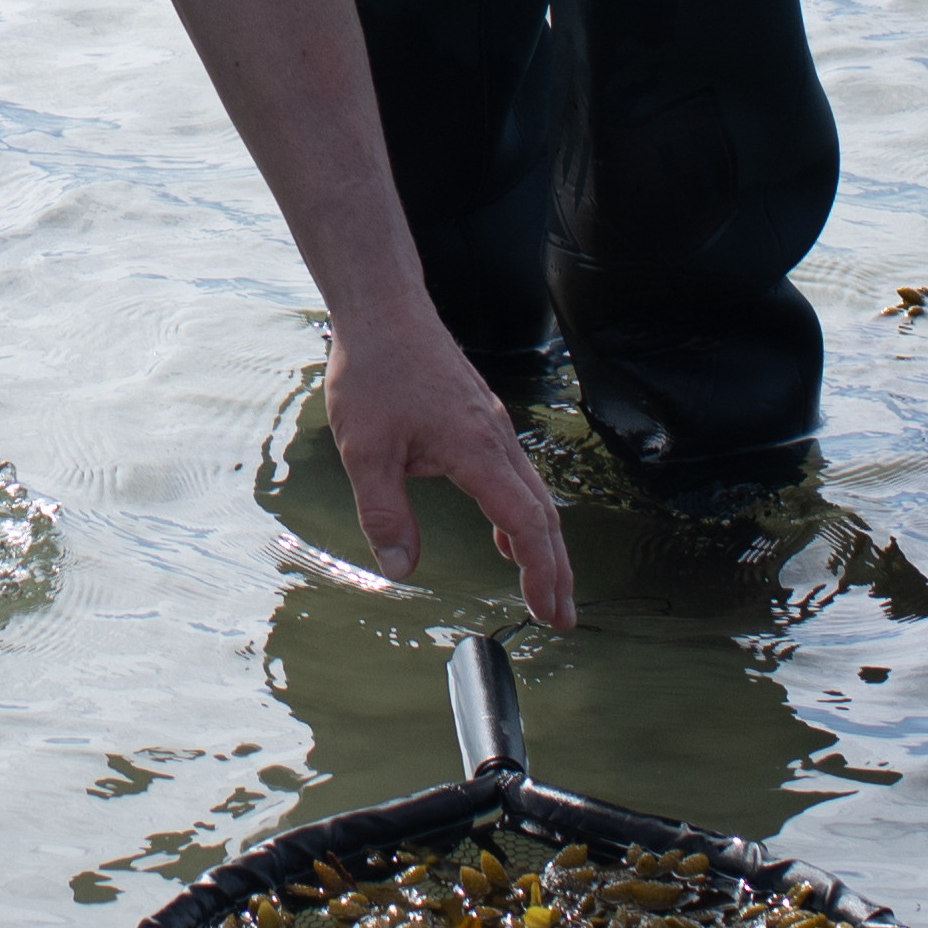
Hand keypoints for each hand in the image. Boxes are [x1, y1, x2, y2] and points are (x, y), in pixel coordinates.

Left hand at [326, 288, 581, 626]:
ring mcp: (493, 427)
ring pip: (534, 495)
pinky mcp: (481, 418)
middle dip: (557, 570)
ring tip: (546, 587)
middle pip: (544, 515)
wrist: (384, 309)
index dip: (541, 572)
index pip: (525, 523)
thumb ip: (384, 513)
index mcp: (476, 450)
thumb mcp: (365, 451)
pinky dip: (522, 513)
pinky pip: (516, 476)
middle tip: (562, 618)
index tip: (547, 611)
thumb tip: (399, 569)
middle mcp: (496, 439)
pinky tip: (505, 534)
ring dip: (543, 544)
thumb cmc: (373, 372)